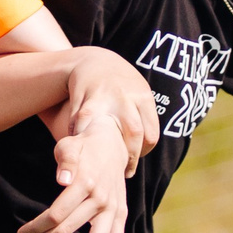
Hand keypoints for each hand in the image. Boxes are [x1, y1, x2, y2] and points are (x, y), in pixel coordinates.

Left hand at [16, 116, 131, 232]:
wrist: (111, 143)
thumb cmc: (82, 147)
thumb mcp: (69, 146)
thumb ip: (66, 161)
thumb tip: (62, 180)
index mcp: (86, 182)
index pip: (57, 214)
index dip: (36, 226)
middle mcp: (101, 199)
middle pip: (67, 230)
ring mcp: (113, 210)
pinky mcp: (120, 216)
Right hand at [62, 48, 158, 175]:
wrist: (94, 61)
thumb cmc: (121, 87)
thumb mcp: (138, 96)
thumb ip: (145, 119)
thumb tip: (147, 149)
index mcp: (143, 98)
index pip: (150, 134)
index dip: (143, 153)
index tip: (135, 160)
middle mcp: (125, 97)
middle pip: (134, 134)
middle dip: (129, 157)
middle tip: (123, 171)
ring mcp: (103, 98)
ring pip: (106, 132)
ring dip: (104, 152)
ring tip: (102, 166)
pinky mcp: (83, 100)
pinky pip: (82, 125)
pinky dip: (82, 140)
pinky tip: (83, 148)